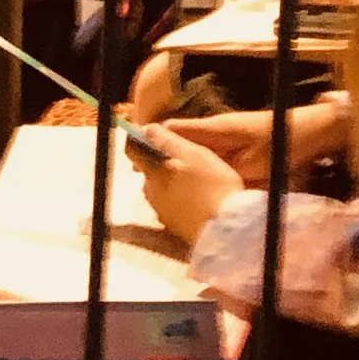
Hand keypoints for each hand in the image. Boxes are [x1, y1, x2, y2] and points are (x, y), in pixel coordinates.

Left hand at [135, 125, 244, 246]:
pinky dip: (180, 199)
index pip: (132, 150)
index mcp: (153, 172)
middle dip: (163, 162)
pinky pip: (171, 205)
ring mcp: (161, 211)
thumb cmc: (212, 186)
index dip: (139, 139)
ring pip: (161, 188)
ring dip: (173, 182)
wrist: (226, 230)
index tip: (154, 135)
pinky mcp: (173, 226)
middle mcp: (150, 193)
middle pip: (148, 170)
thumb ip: (168, 140)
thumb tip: (148, 129)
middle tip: (188, 160)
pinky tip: (198, 199)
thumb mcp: (193, 154)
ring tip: (197, 181)